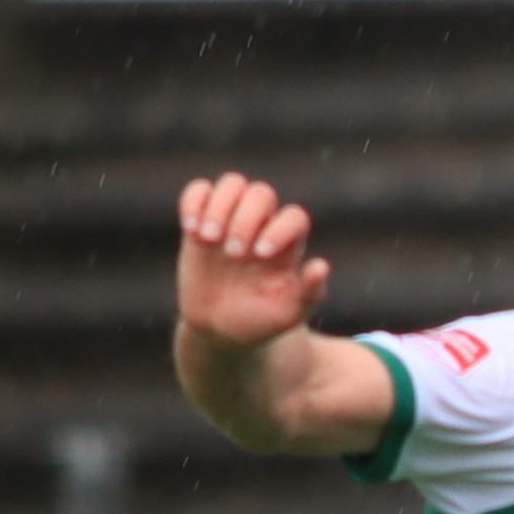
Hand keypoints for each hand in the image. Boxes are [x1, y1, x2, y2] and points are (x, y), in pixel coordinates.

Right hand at [176, 172, 328, 350]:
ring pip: (233, 184)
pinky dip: (193, 201)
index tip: (261, 256)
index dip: (280, 229)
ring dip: (219, 206)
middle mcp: (262, 227)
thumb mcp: (287, 315)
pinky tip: (191, 229)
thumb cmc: (260, 322)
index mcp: (288, 247)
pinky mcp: (201, 221)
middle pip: (262, 193)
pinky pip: (200, 190)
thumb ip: (308, 293)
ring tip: (208, 239)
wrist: (220, 330)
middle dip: (245, 219)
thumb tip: (321, 265)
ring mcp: (231, 220)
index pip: (294, 217)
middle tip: (234, 255)